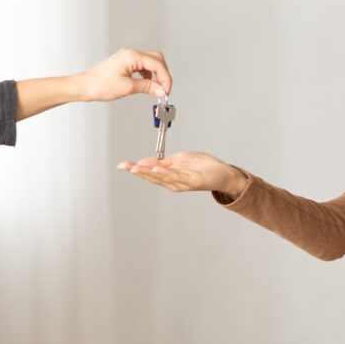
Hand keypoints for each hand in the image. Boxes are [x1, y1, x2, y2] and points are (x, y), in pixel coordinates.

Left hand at [78, 48, 171, 101]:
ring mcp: (127, 57)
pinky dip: (148, 75)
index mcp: (132, 56)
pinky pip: (142, 66)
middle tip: (164, 89)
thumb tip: (161, 90)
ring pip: (150, 62)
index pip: (157, 64)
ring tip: (156, 88)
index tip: (167, 90)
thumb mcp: (128, 88)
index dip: (165, 78)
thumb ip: (148, 87)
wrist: (84, 86)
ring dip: (156, 74)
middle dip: (163, 74)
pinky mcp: (124, 63)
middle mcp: (130, 53)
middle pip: (157, 59)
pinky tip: (147, 84)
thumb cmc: (99, 85)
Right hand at [117, 151, 247, 196]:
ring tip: (137, 167)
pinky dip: (166, 173)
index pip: (149, 172)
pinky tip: (157, 169)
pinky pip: (177, 177)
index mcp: (168, 177)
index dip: (135, 168)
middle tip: (125, 166)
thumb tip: (142, 162)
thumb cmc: (201, 167)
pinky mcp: (192, 182)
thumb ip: (161, 162)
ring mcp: (182, 183)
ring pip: (162, 177)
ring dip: (148, 173)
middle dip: (138, 171)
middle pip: (152, 176)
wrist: (222, 172)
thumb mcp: (177, 160)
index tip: (123, 164)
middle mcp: (173, 183)